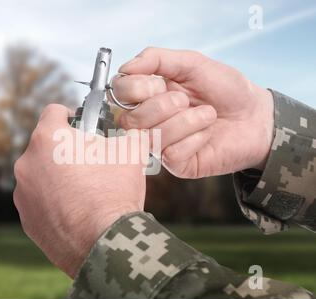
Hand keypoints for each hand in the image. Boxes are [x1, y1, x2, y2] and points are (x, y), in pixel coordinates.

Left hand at [13, 104, 147, 277]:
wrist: (104, 243)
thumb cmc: (114, 193)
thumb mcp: (131, 152)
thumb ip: (128, 134)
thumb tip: (131, 134)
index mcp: (48, 138)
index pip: (54, 111)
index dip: (71, 115)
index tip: (82, 127)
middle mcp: (27, 163)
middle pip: (46, 146)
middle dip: (66, 150)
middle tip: (89, 162)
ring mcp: (23, 193)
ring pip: (41, 174)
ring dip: (57, 177)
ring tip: (83, 191)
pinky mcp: (26, 218)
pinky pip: (39, 201)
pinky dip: (53, 201)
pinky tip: (75, 211)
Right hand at [114, 47, 273, 177]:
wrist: (256, 116)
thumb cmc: (226, 89)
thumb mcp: (192, 63)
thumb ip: (157, 59)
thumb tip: (126, 66)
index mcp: (149, 94)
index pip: (119, 93)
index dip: (136, 88)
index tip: (159, 84)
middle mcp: (150, 120)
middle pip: (129, 120)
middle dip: (162, 106)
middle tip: (186, 100)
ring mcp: (161, 144)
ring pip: (151, 137)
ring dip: (185, 121)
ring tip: (206, 115)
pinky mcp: (176, 163)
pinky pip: (171, 153)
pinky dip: (195, 139)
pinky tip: (206, 135)